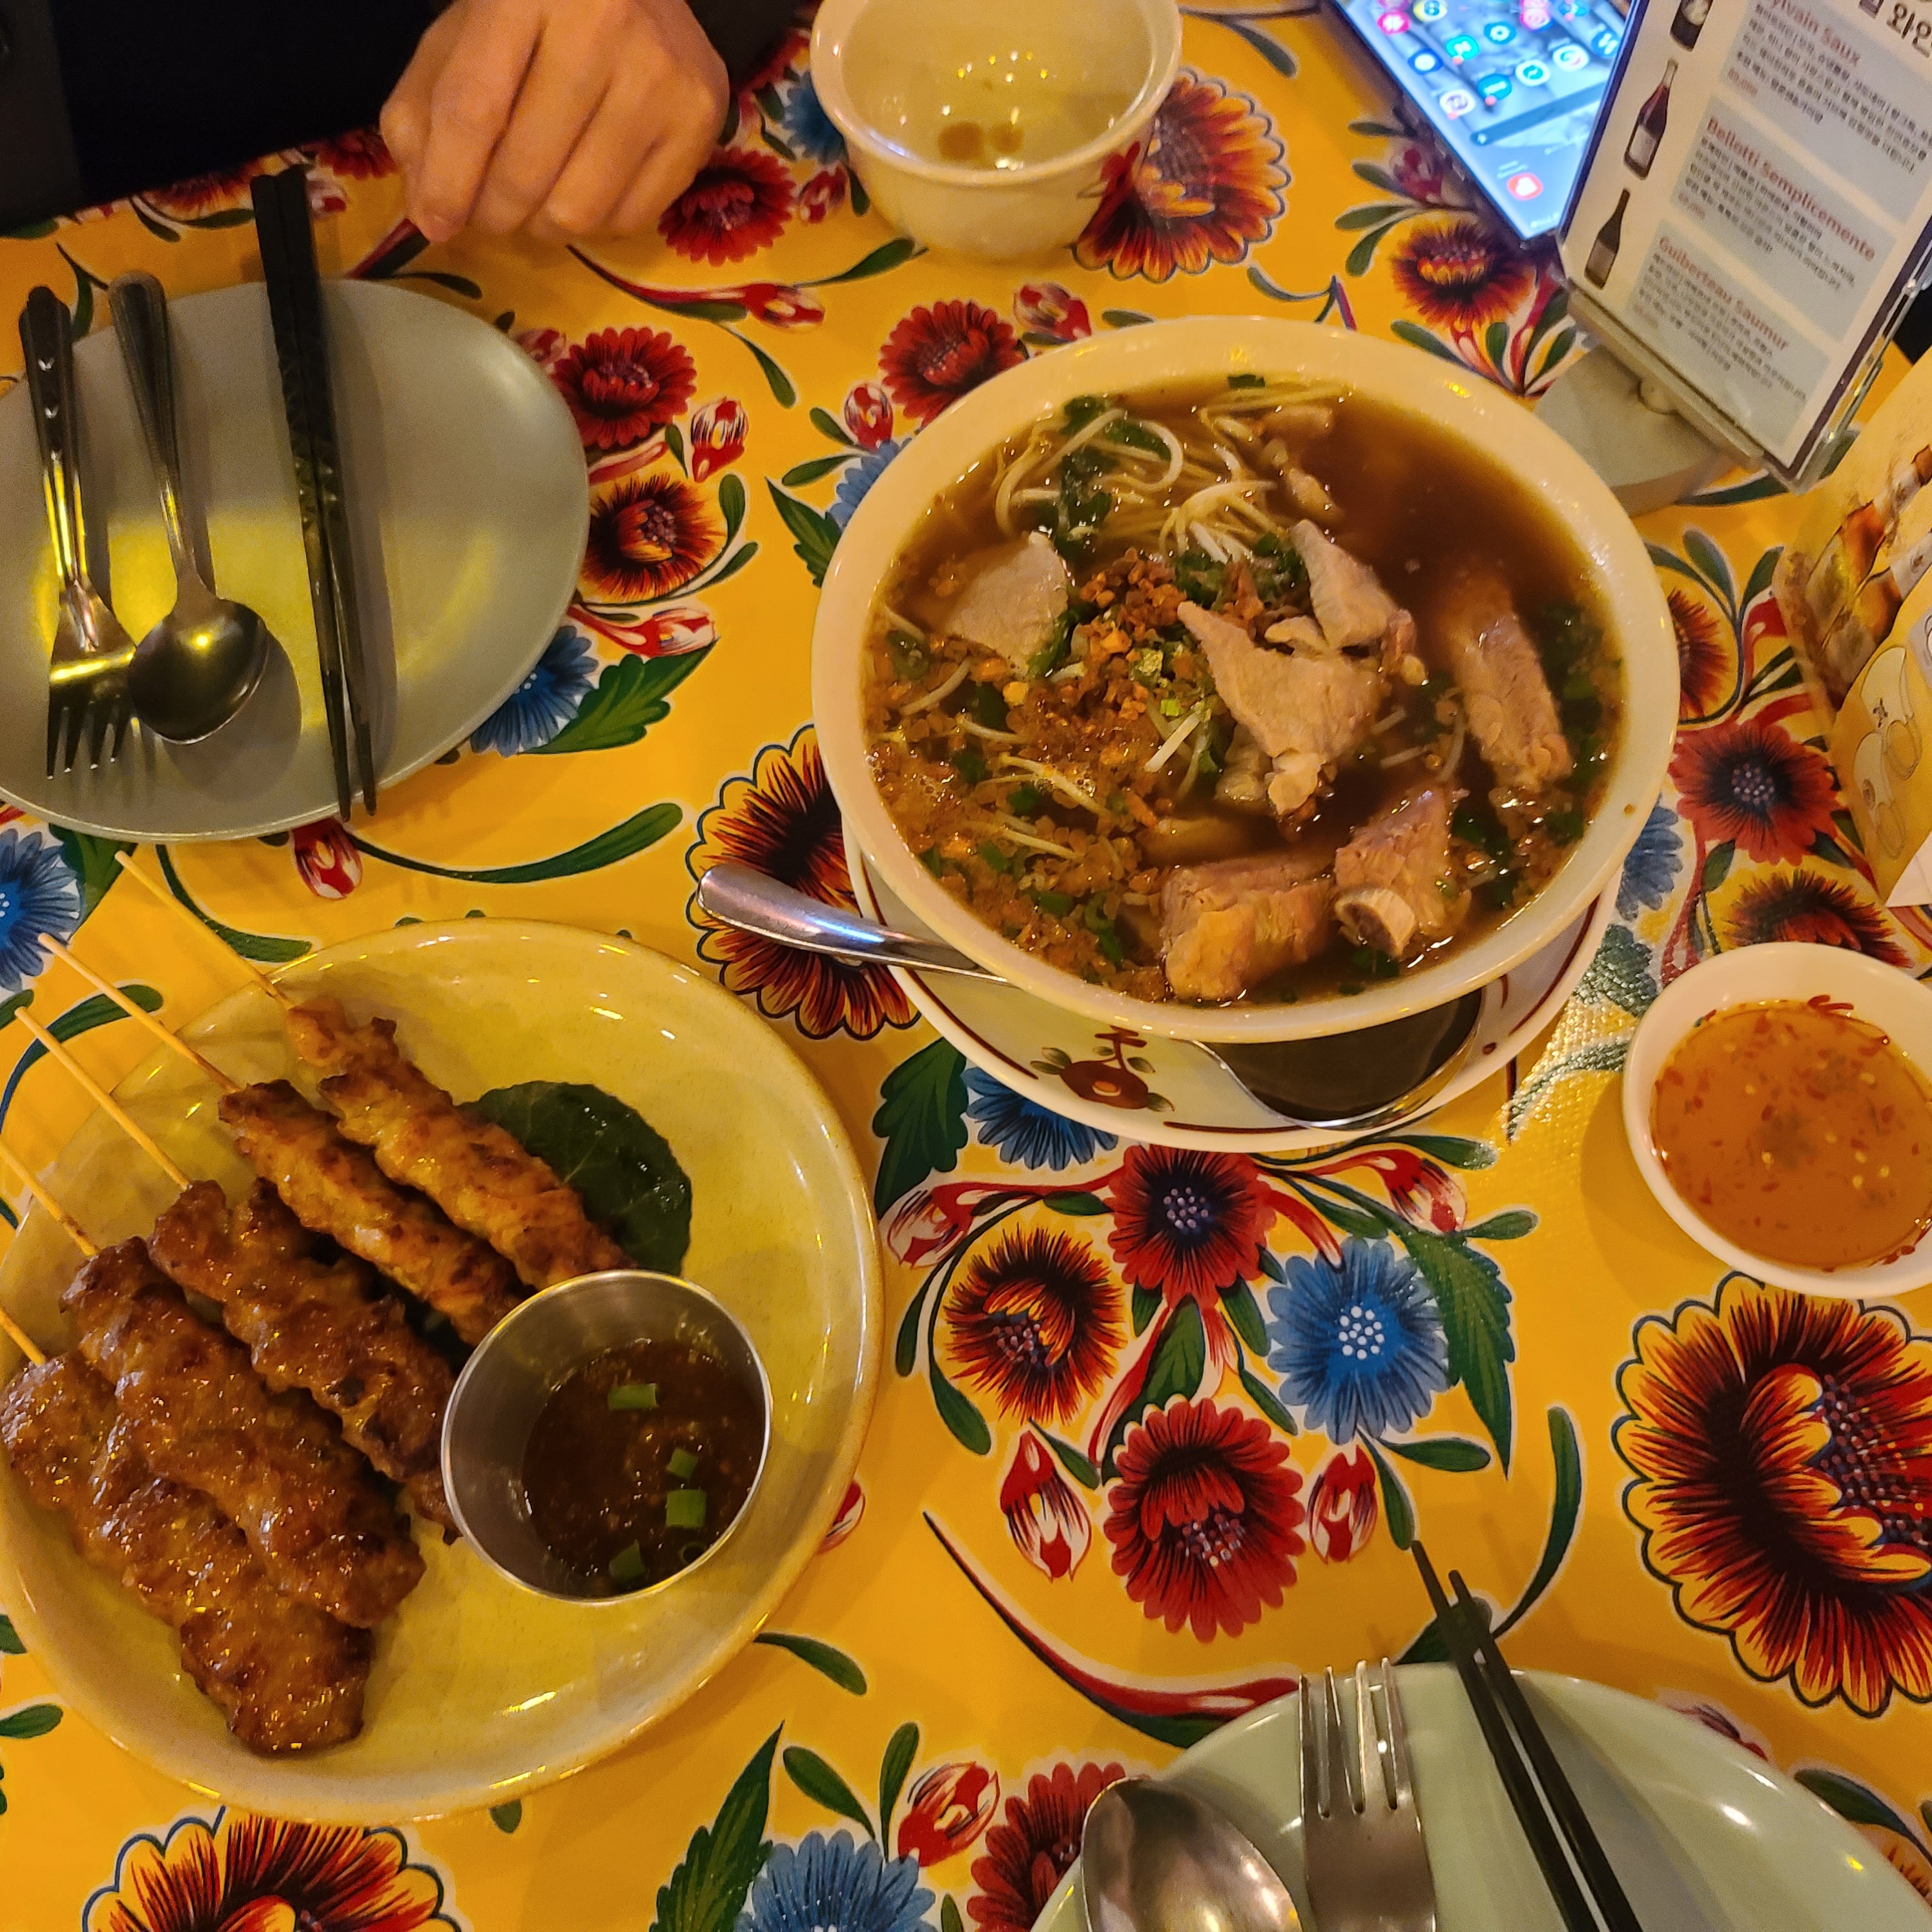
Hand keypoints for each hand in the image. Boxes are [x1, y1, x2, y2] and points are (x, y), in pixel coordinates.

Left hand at [381, 0, 728, 243]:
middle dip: (493, 214)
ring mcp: (661, 76)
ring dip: (543, 225)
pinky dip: (597, 222)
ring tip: (536, 202)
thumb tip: (428, 209)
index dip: (448, 182)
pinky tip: (586, 186)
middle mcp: (603, 26)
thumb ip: (428, 107)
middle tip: (486, 214)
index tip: (436, 225)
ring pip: (580, 208)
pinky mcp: (700, 118)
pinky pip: (631, 217)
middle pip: (526, 170)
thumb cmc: (542, 8)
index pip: (475, 107)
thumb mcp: (468, 32)